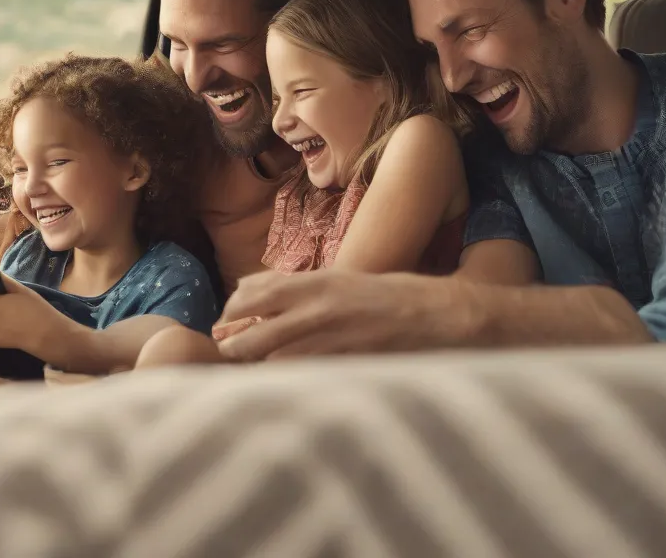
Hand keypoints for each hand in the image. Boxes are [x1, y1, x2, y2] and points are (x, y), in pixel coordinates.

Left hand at [215, 268, 466, 360]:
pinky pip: (305, 376)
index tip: (225, 322)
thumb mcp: (341, 279)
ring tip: (242, 371)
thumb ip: (298, 286)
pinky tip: (278, 387)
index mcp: (318, 280)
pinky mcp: (347, 363)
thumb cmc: (390, 296)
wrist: (440, 316)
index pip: (258, 292)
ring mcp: (333, 337)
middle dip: (234, 341)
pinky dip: (286, 381)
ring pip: (274, 358)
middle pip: (256, 326)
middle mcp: (320, 306)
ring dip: (254, 365)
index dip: (234, 308)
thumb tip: (249, 287)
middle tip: (225, 351)